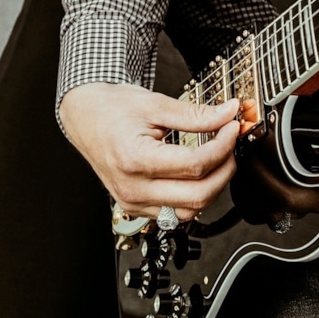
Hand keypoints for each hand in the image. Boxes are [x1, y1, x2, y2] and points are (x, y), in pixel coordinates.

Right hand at [59, 82, 239, 220]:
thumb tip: (228, 113)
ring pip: (189, 212)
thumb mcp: (156, 104)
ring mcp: (133, 203)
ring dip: (213, 187)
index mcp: (136, 161)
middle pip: (197, 196)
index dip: (222, 146)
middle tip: (231, 144)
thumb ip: (195, 114)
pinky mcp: (136, 208)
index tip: (232, 128)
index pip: (194, 165)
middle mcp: (133, 189)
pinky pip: (174, 213)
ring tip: (220, 159)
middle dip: (224, 170)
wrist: (86, 118)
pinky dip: (194, 196)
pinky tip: (201, 174)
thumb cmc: (114, 109)